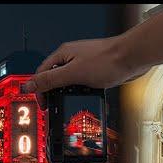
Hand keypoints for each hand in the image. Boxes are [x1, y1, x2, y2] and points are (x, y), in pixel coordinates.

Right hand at [21, 34, 150, 95]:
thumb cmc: (108, 60)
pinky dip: (81, 93)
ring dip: (67, 94)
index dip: (39, 90)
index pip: (41, 73)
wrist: (133, 58)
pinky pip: (81, 84)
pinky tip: (85, 97)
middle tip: (53, 107)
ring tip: (68, 103)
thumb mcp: (73, 73)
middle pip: (53, 78)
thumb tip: (29, 85)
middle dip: (52, 93)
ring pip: (68, 82)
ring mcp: (83, 64)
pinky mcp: (94, 72)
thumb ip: (50, 80)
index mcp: (62, 55)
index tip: (42, 104)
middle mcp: (71, 58)